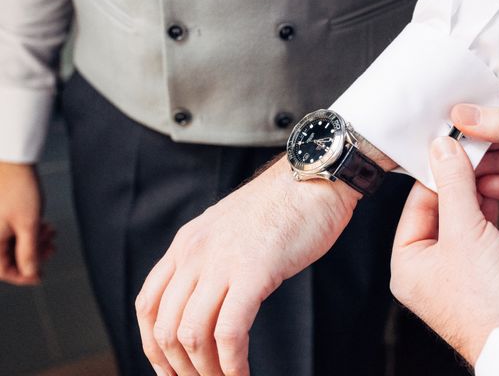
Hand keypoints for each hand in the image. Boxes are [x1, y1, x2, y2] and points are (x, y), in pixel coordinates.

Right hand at [0, 162, 54, 284]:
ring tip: (51, 233)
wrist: (13, 162)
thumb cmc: (19, 189)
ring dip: (33, 241)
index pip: (4, 270)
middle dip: (33, 254)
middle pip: (10, 256)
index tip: (40, 277)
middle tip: (52, 248)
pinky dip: (28, 231)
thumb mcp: (29, 224)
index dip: (24, 276)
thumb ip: (28, 252)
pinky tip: (43, 225)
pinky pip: (11, 230)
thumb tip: (30, 273)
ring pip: (13, 242)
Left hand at [136, 156, 362, 375]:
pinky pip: (229, 332)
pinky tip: (241, 374)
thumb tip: (207, 300)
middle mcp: (195, 253)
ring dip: (205, 371)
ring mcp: (222, 261)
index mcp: (186, 244)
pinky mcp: (253, 271)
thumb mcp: (229, 230)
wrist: (313, 178)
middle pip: (165, 327)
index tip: (171, 371)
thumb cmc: (281, 208)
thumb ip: (211, 260)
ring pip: (192, 335)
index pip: (148, 304)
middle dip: (179, 369)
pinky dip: (231, 364)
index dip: (152, 347)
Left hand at [390, 137, 498, 363]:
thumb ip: (454, 187)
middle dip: (454, 185)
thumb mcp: (465, 231)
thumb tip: (442, 150)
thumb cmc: (488, 303)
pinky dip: (484, 216)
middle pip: (436, 213)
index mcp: (406, 264)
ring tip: (482, 169)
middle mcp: (425, 271)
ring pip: (458, 224)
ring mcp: (453, 274)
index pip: (415, 206)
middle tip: (467, 155)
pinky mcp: (480, 276)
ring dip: (471, 197)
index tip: (446, 149)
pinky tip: (493, 197)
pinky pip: (476, 237)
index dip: (433, 175)